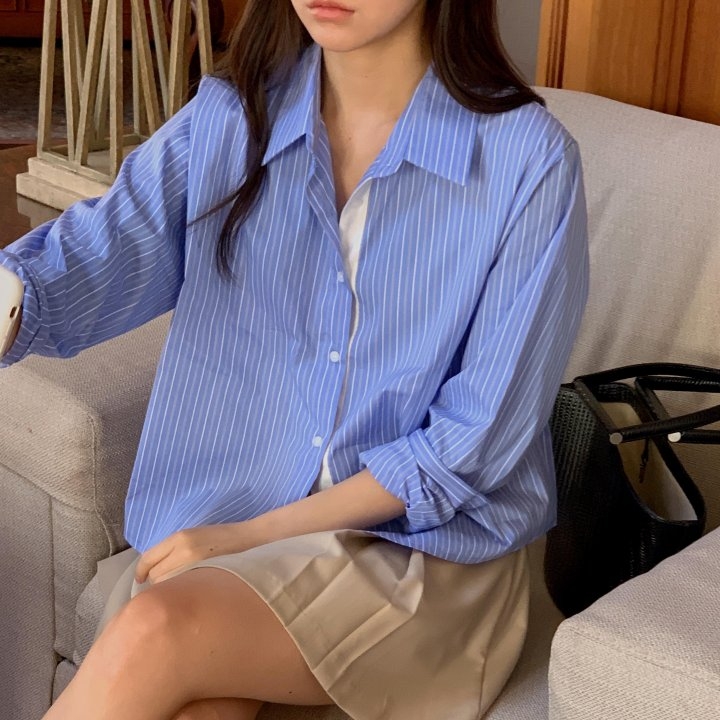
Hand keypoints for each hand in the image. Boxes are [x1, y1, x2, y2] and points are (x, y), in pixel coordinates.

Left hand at [135, 522, 252, 584]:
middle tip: (169, 583)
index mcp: (180, 537)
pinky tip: (190, 593)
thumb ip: (173, 549)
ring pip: (168, 587)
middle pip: (156, 576)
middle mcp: (184, 550)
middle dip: (158, 581)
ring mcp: (195, 565)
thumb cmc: (221, 538)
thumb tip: (153, 571)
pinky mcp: (206, 578)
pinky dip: (182, 593)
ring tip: (183, 588)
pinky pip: (183, 591)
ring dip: (171, 589)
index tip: (140, 579)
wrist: (250, 540)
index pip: (149, 558)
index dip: (141, 571)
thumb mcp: (193, 536)